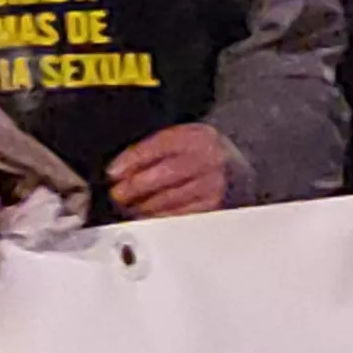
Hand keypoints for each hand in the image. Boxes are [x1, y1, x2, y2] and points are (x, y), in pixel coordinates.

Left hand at [106, 123, 237, 218]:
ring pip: (172, 197)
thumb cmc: (202, 155)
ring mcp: (215, 183)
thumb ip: (156, 149)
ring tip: (129, 206)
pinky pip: (181, 214)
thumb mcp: (183, 140)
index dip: (134, 159)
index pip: (161, 144)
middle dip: (136, 185)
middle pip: (166, 173)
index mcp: (198, 136)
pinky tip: (148, 214)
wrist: (238, 171)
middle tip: (118, 193)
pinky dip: (160, 216)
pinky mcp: (215, 206)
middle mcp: (210, 157)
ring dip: (145, 204)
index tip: (114, 171)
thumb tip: (120, 170)